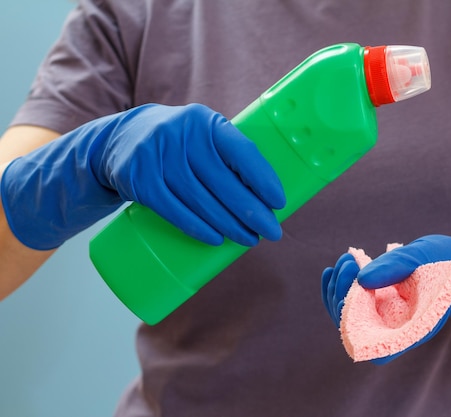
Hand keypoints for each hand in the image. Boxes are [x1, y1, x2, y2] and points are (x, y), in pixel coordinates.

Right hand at [0, 103, 285, 249]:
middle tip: (272, 231)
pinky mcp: (139, 180)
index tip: (280, 202)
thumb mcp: (201, 135)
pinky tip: (217, 239)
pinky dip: (198, 228)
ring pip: (201, 200)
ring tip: (249, 239)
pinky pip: (174, 210)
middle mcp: (182, 135)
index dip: (263, 179)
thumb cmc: (177, 143)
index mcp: (205, 122)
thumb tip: (267, 193)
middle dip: (252, 212)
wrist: (118, 140)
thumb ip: (229, 154)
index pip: (241, 151)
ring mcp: (157, 157)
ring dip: (229, 225)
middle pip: (224, 182)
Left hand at [322, 235, 450, 362]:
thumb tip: (362, 278)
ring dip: (338, 290)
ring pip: (348, 318)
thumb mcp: (428, 256)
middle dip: (340, 294)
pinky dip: (340, 288)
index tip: (353, 277)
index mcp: (412, 328)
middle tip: (346, 262)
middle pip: (352, 329)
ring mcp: (387, 321)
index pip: (369, 344)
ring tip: (344, 261)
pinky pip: (353, 306)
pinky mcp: (382, 309)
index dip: (350, 316)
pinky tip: (337, 269)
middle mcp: (396, 331)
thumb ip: (398, 264)